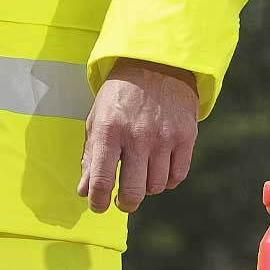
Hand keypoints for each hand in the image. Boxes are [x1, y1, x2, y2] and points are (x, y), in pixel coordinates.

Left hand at [76, 57, 198, 214]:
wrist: (156, 64)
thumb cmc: (121, 94)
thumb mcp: (98, 116)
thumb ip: (90, 155)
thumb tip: (84, 191)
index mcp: (109, 129)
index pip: (101, 179)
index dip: (97, 201)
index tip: (97, 206)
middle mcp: (137, 135)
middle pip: (133, 192)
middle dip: (125, 203)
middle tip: (122, 200)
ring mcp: (163, 137)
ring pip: (155, 187)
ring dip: (146, 187)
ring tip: (140, 172)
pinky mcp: (185, 137)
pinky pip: (176, 177)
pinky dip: (166, 179)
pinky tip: (158, 166)